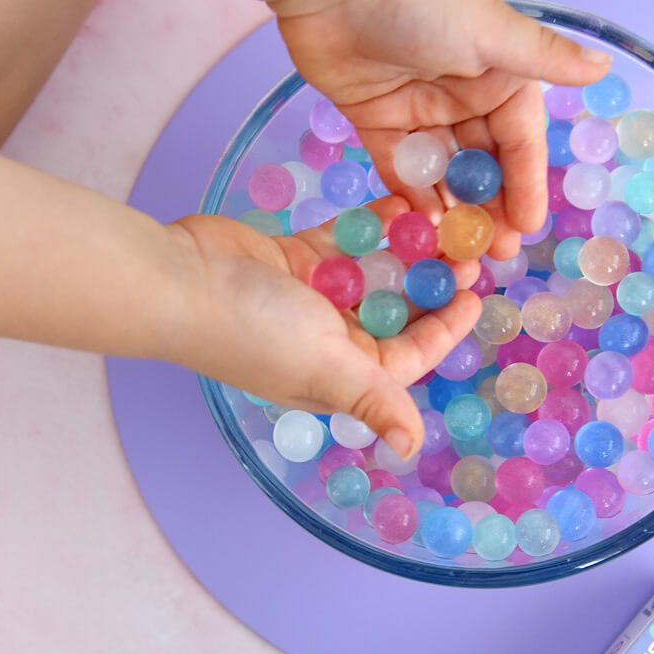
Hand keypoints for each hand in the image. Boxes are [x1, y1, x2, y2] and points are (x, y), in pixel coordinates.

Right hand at [167, 196, 479, 457]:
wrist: (178, 280)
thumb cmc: (255, 331)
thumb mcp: (328, 367)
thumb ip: (375, 400)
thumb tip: (410, 449)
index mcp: (346, 372)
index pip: (413, 352)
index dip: (448, 325)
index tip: (476, 291)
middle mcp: (334, 338)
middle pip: (400, 309)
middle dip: (433, 280)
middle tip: (465, 245)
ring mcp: (316, 297)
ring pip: (377, 271)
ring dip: (408, 249)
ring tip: (441, 218)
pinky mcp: (298, 258)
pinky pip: (347, 241)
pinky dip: (371, 225)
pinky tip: (401, 203)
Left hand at [272, 0, 611, 259]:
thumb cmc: (421, 0)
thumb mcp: (492, 32)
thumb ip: (545, 59)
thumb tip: (603, 67)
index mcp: (498, 75)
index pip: (520, 142)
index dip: (526, 186)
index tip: (528, 228)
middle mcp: (464, 95)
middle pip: (483, 166)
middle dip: (491, 210)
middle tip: (494, 254)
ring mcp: (420, 111)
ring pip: (444, 175)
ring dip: (453, 212)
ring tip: (459, 253)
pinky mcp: (378, 121)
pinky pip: (401, 169)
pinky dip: (412, 198)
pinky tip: (422, 230)